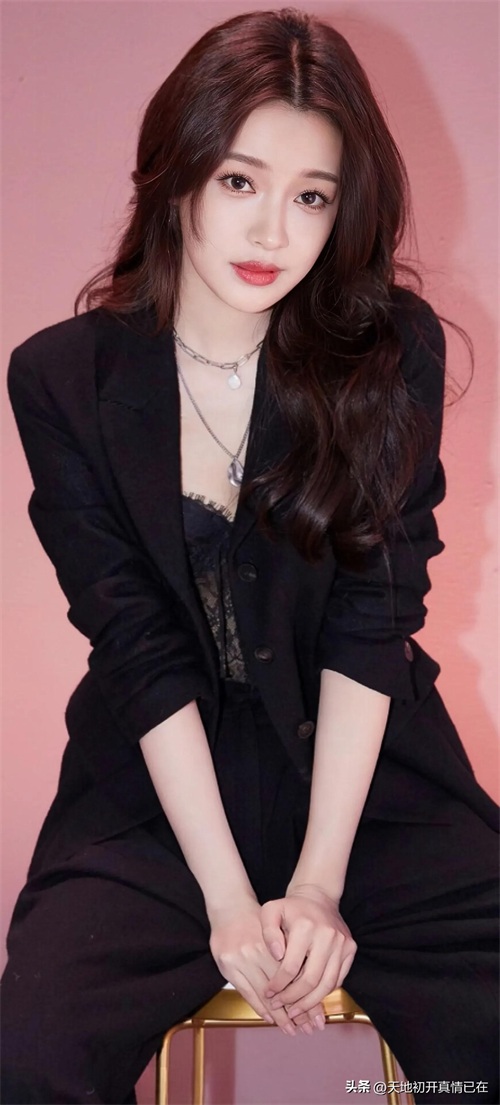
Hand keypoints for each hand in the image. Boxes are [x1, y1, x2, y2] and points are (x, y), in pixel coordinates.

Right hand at [208, 897, 307, 1035]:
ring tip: (291, 1029)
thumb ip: (290, 950)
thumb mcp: (278, 930)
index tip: (317, 1014)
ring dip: (279, 1015)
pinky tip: (270, 1018)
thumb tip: (308, 979)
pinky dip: (260, 1008)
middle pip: (282, 988)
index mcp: (274, 942)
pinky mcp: (229, 967)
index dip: (306, 996)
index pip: (295, 976)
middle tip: (308, 1028)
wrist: (230, 906)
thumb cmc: (257, 919)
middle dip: (296, 1010)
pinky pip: (247, 993)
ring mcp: (242, 960)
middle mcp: (258, 952)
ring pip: (265, 995)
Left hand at [260, 884, 356, 1020]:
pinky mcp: (350, 949)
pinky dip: (323, 993)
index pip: (291, 967)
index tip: (268, 994)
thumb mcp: (270, 911)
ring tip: (295, 1012)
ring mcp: (342, 943)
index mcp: (306, 927)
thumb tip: (277, 956)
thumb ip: (268, 933)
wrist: (317, 896)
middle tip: (280, 1008)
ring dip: (310, 1003)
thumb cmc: (290, 908)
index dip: (278, 985)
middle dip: (293, 999)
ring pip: (327, 984)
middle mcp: (327, 935)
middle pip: (311, 980)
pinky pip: (338, 979)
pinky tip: (309, 999)